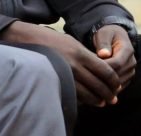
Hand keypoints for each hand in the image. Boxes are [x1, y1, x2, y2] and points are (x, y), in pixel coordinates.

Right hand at [1, 21, 120, 106]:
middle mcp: (74, 65)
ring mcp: (63, 74)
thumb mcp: (70, 41)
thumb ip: (86, 55)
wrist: (24, 39)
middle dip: (108, 94)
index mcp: (80, 53)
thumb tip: (101, 68)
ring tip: (100, 102)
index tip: (116, 85)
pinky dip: (81, 99)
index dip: (114, 81)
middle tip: (112, 98)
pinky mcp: (54, 80)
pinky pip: (72, 94)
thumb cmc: (48, 39)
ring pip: (87, 93)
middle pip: (99, 85)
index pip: (106, 71)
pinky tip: (84, 100)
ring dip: (96, 100)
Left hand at [94, 25, 136, 89]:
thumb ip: (103, 43)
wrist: (114, 38)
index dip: (102, 67)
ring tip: (88, 81)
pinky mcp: (126, 77)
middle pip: (118, 75)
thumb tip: (103, 54)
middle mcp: (131, 62)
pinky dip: (106, 87)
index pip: (116, 63)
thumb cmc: (106, 35)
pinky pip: (117, 87)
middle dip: (102, 77)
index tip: (88, 66)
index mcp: (127, 50)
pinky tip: (94, 85)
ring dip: (104, 84)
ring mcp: (130, 71)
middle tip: (86, 76)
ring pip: (118, 83)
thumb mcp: (103, 34)